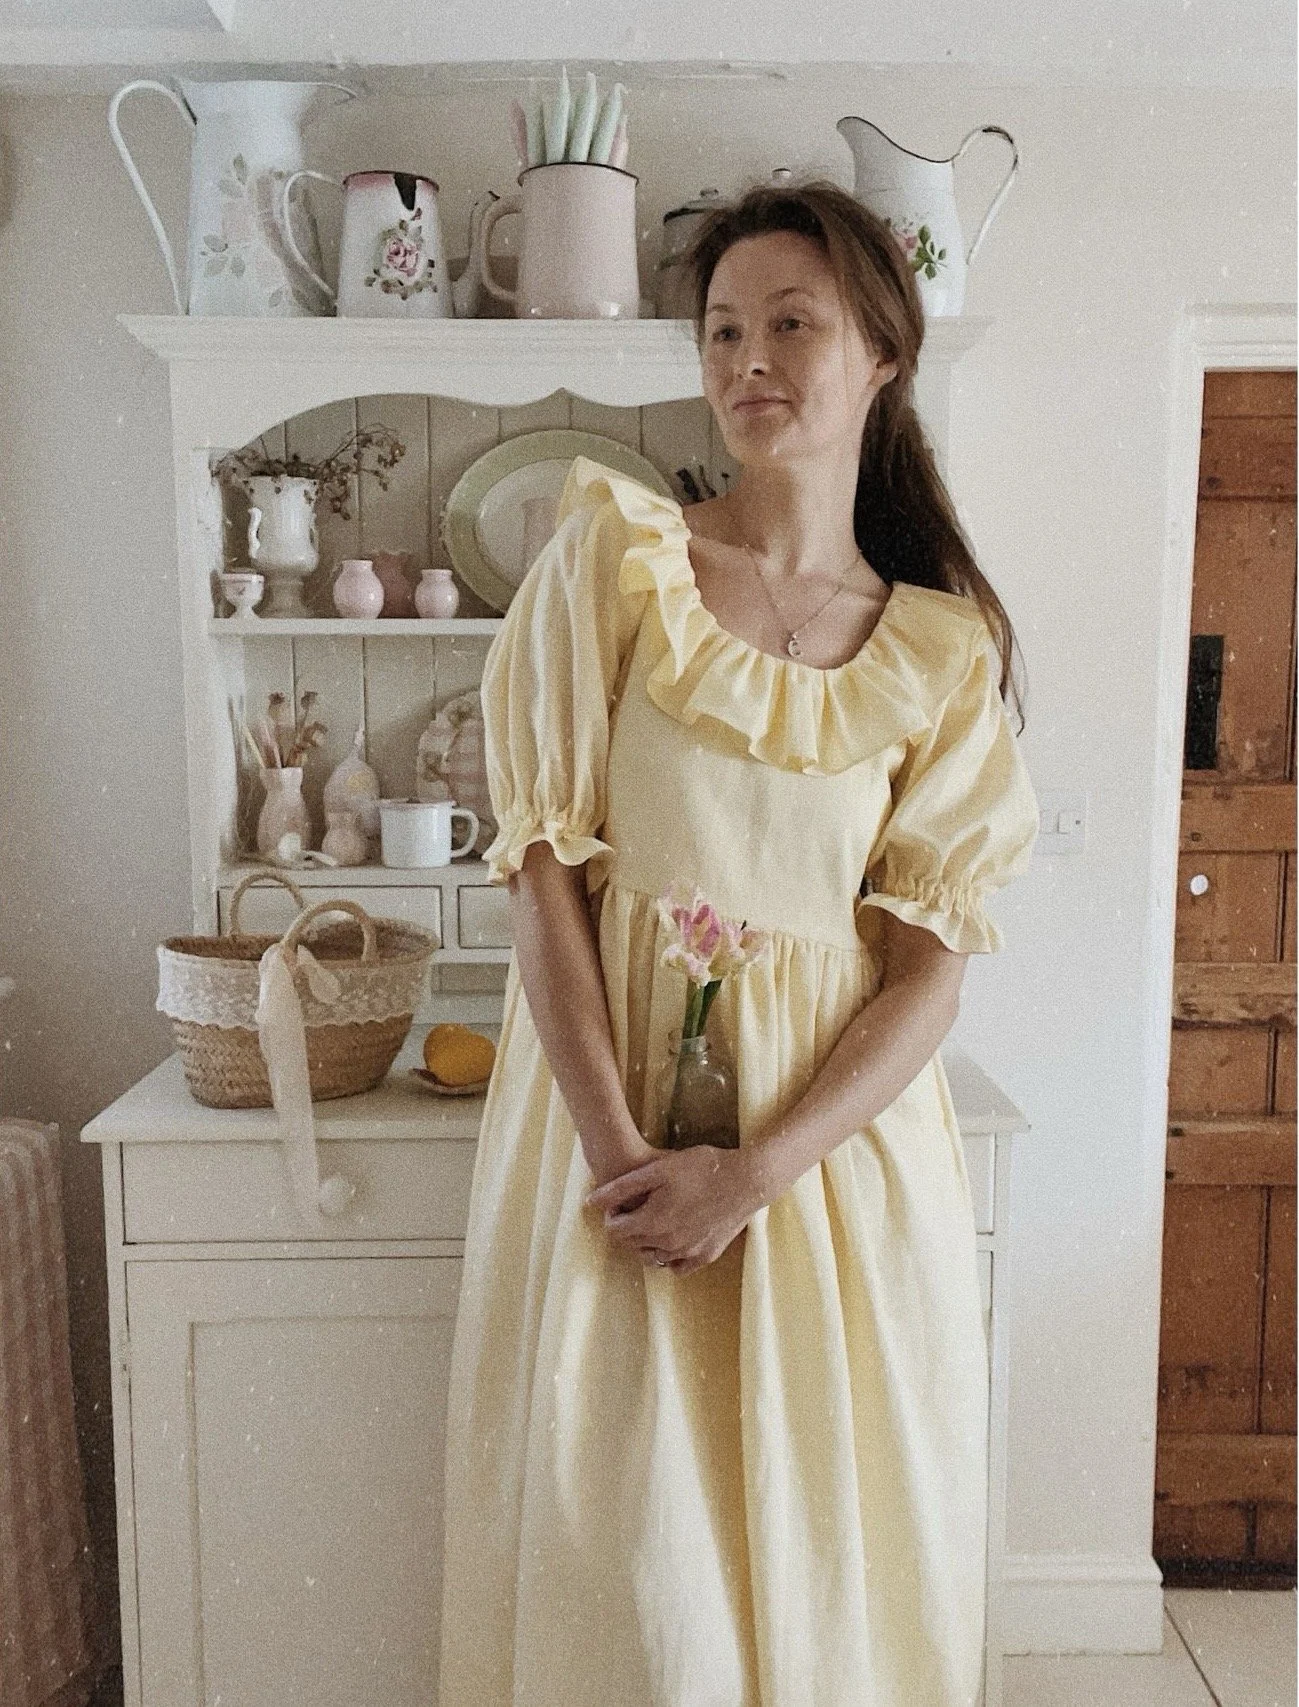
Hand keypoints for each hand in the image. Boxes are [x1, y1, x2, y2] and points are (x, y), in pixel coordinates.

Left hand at [583, 1144, 765, 1277]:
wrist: (747, 1179)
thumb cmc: (701, 1167)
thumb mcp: (657, 1169)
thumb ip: (621, 1188)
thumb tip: (590, 1203)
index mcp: (652, 1223)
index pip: (615, 1231)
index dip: (613, 1215)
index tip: (623, 1201)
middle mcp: (668, 1244)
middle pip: (632, 1245)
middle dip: (628, 1227)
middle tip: (638, 1205)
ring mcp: (689, 1253)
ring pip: (653, 1257)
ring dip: (647, 1242)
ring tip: (656, 1217)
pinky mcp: (707, 1256)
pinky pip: (678, 1266)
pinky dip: (670, 1255)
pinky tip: (674, 1235)